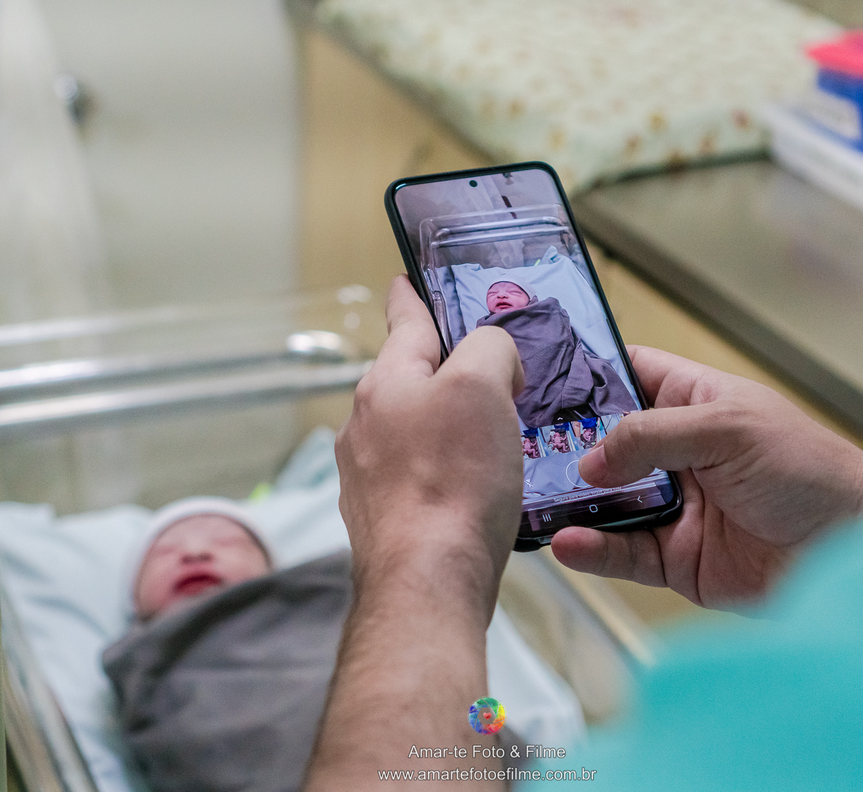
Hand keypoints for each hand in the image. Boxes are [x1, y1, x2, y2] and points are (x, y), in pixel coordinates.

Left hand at [335, 276, 524, 616]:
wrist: (427, 582)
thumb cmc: (452, 483)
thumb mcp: (482, 386)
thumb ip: (488, 348)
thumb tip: (492, 358)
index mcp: (386, 381)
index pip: (404, 321)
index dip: (413, 296)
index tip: (406, 281)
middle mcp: (366, 425)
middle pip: (411, 379)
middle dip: (446, 370)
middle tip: (492, 370)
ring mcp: (369, 475)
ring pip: (415, 430)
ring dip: (449, 425)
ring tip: (495, 435)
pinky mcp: (385, 518)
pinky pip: (420, 476)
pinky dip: (446, 472)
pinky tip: (476, 489)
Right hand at [552, 346, 862, 610]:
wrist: (852, 550)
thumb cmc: (809, 470)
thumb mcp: (728, 429)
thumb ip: (652, 435)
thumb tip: (590, 458)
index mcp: (693, 402)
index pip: (628, 376)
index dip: (586, 374)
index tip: (536, 376)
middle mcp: (677, 453)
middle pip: (604, 444)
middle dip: (564, 447)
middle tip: (518, 448)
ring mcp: (673, 507)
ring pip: (605, 503)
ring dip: (571, 503)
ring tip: (533, 499)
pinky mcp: (675, 559)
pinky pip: (621, 554)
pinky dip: (592, 549)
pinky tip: (568, 542)